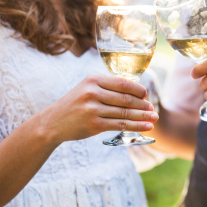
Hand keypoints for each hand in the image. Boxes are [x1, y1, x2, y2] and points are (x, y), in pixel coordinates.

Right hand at [41, 74, 157, 145]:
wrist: (52, 123)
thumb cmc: (75, 104)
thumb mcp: (87, 88)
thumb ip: (108, 87)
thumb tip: (137, 92)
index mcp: (93, 79)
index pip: (123, 83)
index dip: (138, 90)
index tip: (146, 95)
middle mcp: (93, 92)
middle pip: (126, 99)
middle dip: (143, 105)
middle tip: (153, 109)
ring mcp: (93, 109)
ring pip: (125, 113)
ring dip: (143, 116)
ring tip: (153, 118)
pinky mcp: (94, 124)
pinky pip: (121, 125)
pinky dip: (136, 126)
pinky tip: (146, 127)